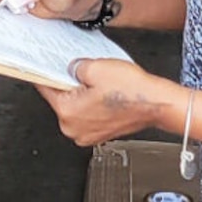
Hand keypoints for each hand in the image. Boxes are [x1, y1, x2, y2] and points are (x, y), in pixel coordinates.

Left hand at [37, 60, 178, 146]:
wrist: (157, 104)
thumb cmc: (132, 91)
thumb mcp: (96, 67)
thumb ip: (74, 66)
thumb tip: (71, 68)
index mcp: (67, 113)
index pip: (45, 88)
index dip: (47, 73)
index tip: (45, 67)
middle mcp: (73, 129)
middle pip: (61, 99)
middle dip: (70, 85)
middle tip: (87, 75)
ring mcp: (86, 135)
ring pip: (75, 108)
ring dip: (83, 96)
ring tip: (101, 86)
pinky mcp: (99, 135)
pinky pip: (88, 116)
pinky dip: (93, 105)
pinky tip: (107, 95)